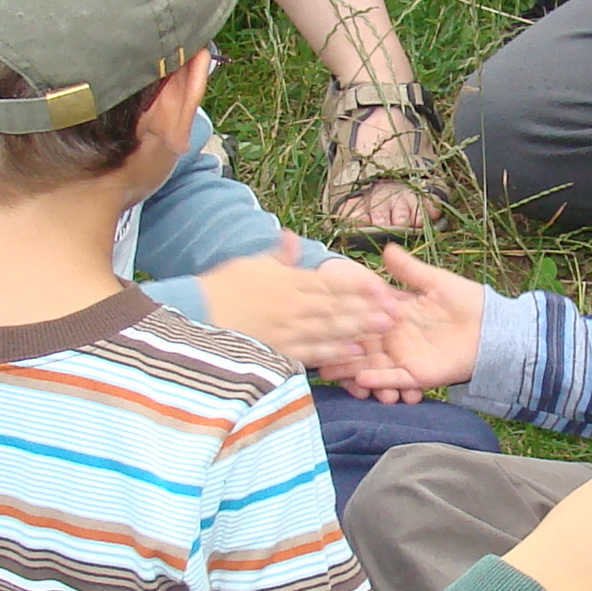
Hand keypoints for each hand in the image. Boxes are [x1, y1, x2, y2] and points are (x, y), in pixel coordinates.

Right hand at [197, 240, 402, 371]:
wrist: (195, 315)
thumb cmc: (221, 287)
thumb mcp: (250, 264)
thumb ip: (276, 255)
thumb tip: (290, 237)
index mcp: (288, 281)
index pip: (330, 281)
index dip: (358, 283)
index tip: (381, 285)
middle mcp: (292, 305)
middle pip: (337, 306)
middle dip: (368, 308)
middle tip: (396, 311)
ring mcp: (287, 330)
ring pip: (330, 329)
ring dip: (359, 329)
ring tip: (383, 330)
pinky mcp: (279, 351)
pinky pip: (312, 352)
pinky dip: (335, 352)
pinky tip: (355, 353)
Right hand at [335, 244, 488, 396]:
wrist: (492, 330)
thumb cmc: (467, 302)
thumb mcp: (436, 282)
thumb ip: (410, 270)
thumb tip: (387, 248)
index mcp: (396, 313)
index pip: (364, 315)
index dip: (344, 317)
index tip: (321, 316)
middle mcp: (395, 337)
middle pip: (360, 344)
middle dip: (339, 348)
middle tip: (315, 351)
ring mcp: (404, 357)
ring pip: (371, 365)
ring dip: (351, 369)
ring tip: (331, 371)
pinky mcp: (418, 375)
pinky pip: (394, 378)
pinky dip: (378, 380)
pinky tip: (362, 379)